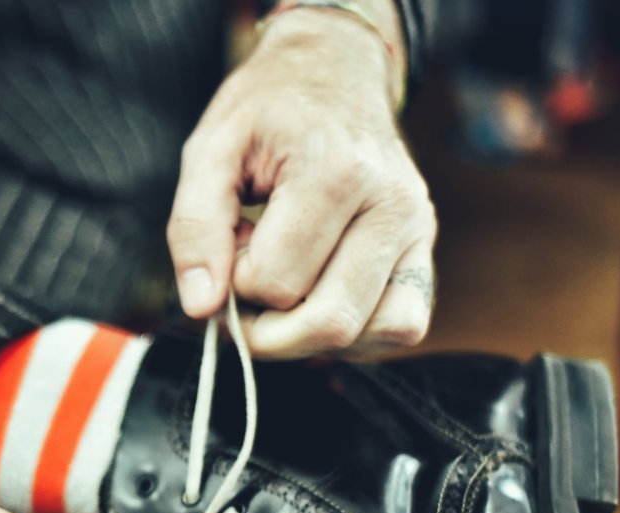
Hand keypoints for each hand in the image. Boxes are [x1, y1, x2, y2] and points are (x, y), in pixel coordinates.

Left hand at [168, 4, 437, 358]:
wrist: (332, 72)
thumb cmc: (266, 112)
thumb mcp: (209, 151)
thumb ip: (195, 228)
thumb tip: (202, 307)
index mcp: (337, 172)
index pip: (275, 283)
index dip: (234, 284)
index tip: (231, 245)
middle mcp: (391, 204)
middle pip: (329, 322)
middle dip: (268, 331)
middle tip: (243, 294)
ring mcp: (417, 229)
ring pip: (368, 334)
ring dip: (310, 334)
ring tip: (287, 282)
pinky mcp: (425, 249)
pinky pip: (401, 325)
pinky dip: (355, 333)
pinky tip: (320, 299)